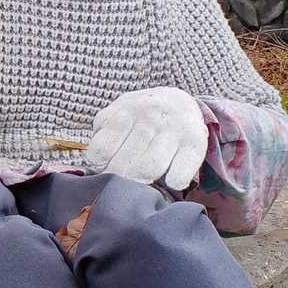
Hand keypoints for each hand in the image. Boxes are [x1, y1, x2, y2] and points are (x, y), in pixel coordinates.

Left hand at [86, 87, 207, 189]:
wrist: (180, 101)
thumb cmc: (140, 116)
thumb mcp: (117, 114)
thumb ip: (103, 134)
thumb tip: (92, 167)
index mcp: (126, 111)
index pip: (102, 150)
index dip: (99, 167)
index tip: (104, 169)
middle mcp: (150, 117)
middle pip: (125, 164)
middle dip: (119, 180)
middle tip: (120, 187)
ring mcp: (173, 130)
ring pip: (150, 168)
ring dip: (141, 183)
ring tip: (140, 185)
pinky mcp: (195, 143)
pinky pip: (179, 174)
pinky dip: (172, 184)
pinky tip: (168, 182)